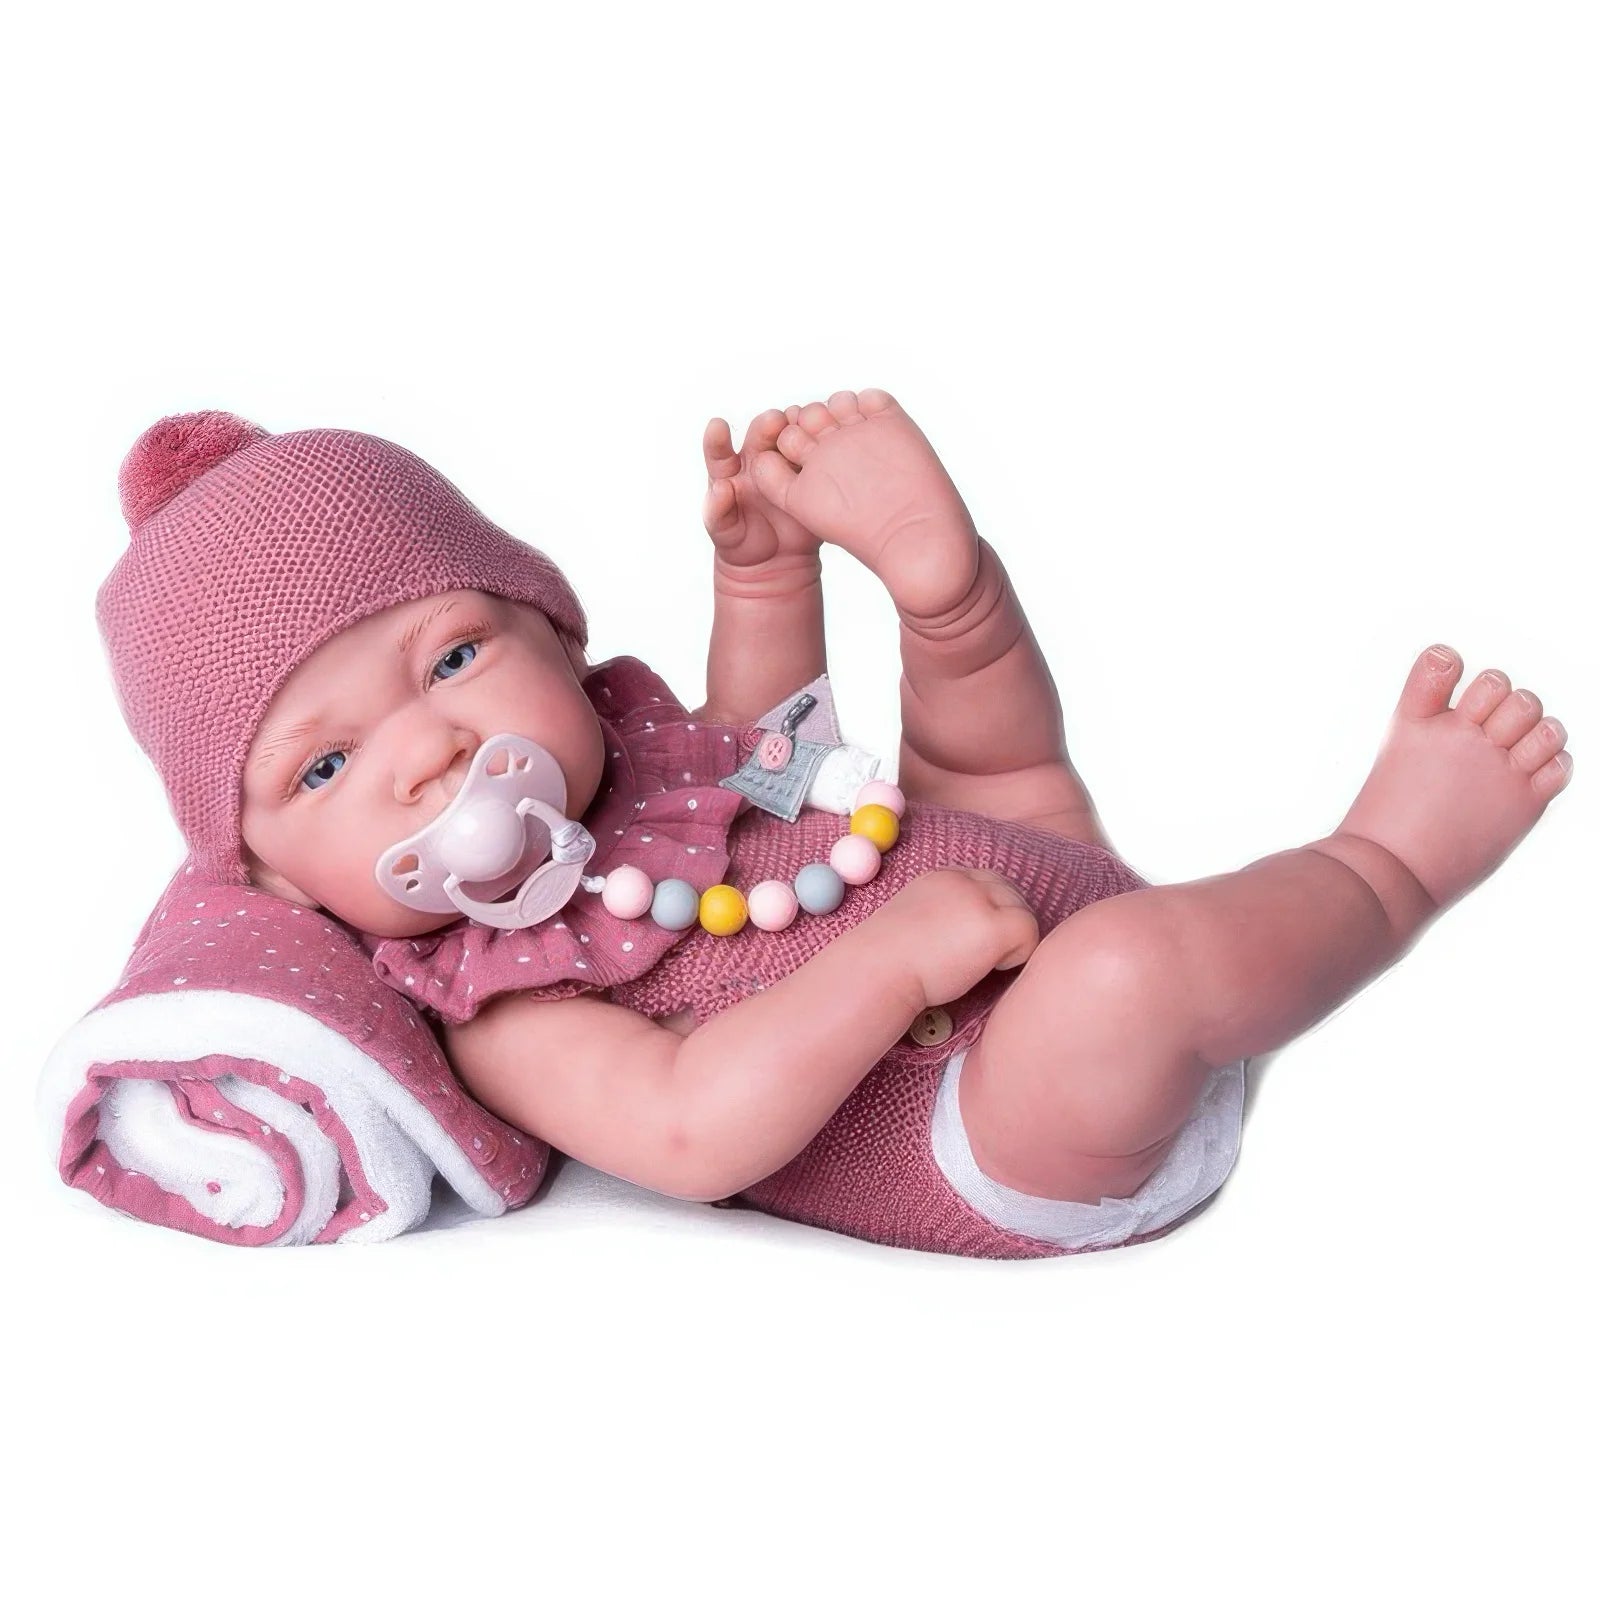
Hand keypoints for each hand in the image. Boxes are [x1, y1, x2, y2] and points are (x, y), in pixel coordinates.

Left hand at [702, 410, 821, 575]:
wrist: (775, 561)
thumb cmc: (741, 543)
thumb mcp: (723, 533)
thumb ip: (717, 512)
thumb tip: (721, 488)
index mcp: (731, 471)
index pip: (720, 451)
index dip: (718, 439)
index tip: (718, 426)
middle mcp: (758, 460)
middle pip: (761, 435)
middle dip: (767, 426)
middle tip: (775, 421)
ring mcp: (786, 465)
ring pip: (791, 438)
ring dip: (797, 429)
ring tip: (803, 428)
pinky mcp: (810, 475)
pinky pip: (817, 458)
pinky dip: (822, 447)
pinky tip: (829, 442)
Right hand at [879, 867, 1040, 1007]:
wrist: (876, 972)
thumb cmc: (888, 962)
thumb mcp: (914, 920)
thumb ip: (943, 913)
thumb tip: (967, 930)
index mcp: (943, 877)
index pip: (989, 881)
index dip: (991, 910)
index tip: (976, 939)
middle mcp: (964, 881)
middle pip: (1011, 893)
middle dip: (1006, 923)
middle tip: (985, 956)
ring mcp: (979, 900)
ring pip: (1024, 912)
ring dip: (1011, 940)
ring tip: (983, 965)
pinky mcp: (992, 925)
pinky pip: (1030, 933)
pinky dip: (1018, 955)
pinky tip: (990, 969)